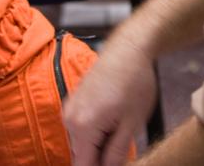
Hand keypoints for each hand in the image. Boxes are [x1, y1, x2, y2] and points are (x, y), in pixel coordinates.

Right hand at [65, 34, 158, 165]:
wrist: (128, 50)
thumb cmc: (134, 82)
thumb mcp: (131, 123)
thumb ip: (117, 152)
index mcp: (83, 126)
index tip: (116, 162)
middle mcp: (69, 119)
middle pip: (81, 156)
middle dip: (100, 159)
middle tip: (122, 148)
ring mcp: (69, 109)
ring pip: (82, 142)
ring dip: (98, 145)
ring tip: (120, 131)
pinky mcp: (74, 102)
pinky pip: (81, 128)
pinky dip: (95, 132)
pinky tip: (113, 121)